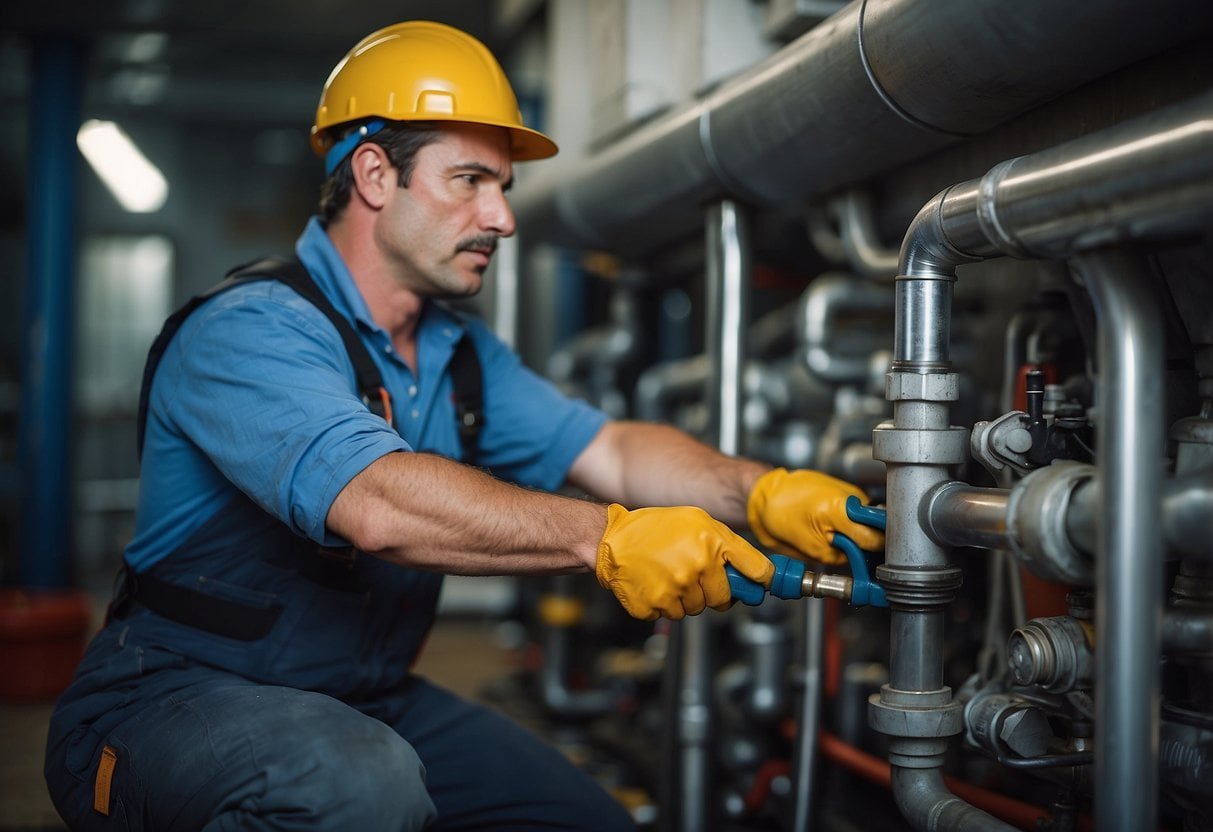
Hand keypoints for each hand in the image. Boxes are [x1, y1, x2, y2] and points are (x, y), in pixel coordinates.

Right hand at [596, 504, 774, 620]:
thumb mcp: (698, 521)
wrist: (610, 539)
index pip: (756, 571)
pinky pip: (670, 615)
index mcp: (711, 543)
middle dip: (712, 592)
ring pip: (695, 609)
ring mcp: (675, 590)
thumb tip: (756, 571)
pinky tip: (654, 583)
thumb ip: (727, 544)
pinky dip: (663, 604)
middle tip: (694, 576)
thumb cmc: (653, 528)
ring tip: (668, 574)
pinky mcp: (654, 606)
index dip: (762, 582)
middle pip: (722, 600)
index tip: (762, 586)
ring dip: (685, 598)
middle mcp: (696, 567)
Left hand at [746, 468, 884, 565]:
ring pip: (868, 525)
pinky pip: (859, 517)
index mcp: (842, 509)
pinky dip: (850, 527)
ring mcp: (853, 494)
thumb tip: (858, 559)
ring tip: (832, 536)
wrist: (768, 492)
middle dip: (863, 546)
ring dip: (855, 536)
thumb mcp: (808, 545)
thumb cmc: (780, 513)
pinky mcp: (850, 495)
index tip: (862, 563)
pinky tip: (832, 528)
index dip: (870, 554)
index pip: (876, 538)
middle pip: (876, 531)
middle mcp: (854, 498)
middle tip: (843, 550)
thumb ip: (838, 554)